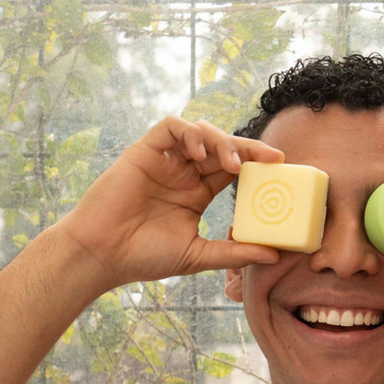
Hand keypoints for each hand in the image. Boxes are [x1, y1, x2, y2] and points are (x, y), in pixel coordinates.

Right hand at [54, 116, 285, 287]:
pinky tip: (199, 153)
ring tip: (233, 165)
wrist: (102, 254)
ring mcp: (165, 160)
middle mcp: (184, 172)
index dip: (257, 164)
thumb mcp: (198, 255)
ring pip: (201, 132)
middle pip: (223, 147)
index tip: (281, 168)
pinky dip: (190, 133)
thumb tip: (275, 255)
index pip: (234, 170)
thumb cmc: (144, 256)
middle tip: (271, 158)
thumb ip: (234, 252)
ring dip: (222, 141)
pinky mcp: (145, 151)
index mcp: (197, 192)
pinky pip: (172, 127)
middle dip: (248, 149)